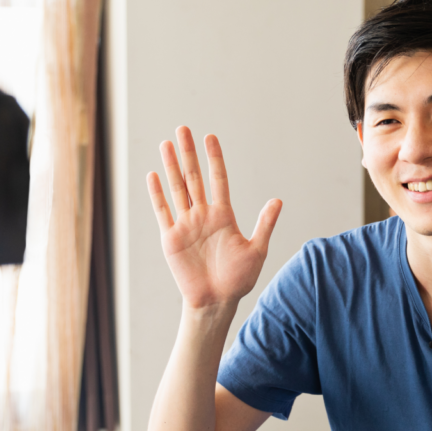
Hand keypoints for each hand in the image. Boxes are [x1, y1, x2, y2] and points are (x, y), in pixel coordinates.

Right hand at [147, 126, 281, 308]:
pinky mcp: (171, 238)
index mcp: (223, 215)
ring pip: (177, 189)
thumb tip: (278, 200)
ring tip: (166, 144)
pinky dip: (157, 194)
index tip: (210, 137)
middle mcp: (203, 215)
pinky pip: (163, 211)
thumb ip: (264, 224)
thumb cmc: (238, 279)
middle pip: (193, 178)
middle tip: (183, 129)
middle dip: (189, 153)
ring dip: (171, 166)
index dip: (214, 158)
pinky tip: (153, 175)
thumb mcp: (256, 250)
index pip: (218, 179)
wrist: (216, 301)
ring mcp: (186, 225)